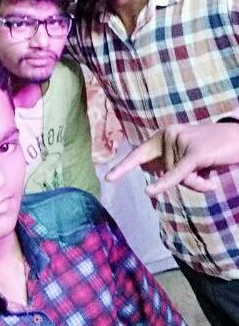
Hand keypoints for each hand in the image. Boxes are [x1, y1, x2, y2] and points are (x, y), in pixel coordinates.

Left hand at [105, 122, 238, 195]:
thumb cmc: (216, 149)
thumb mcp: (189, 157)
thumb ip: (170, 165)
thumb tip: (151, 184)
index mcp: (165, 134)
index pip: (141, 153)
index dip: (124, 167)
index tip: (108, 178)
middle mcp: (169, 134)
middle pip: (165, 172)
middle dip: (185, 180)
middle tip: (205, 171)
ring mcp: (181, 142)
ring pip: (179, 178)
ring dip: (198, 181)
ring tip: (212, 168)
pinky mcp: (194, 153)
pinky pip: (177, 174)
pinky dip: (165, 183)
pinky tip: (150, 191)